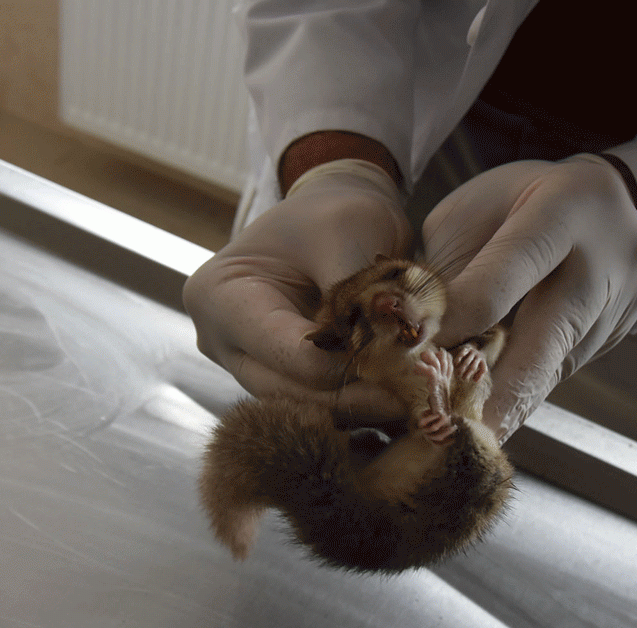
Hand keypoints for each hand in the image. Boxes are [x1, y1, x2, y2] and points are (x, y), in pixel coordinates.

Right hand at [183, 159, 410, 415]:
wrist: (333, 213)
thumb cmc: (334, 212)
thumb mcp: (346, 235)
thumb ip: (360, 295)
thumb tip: (397, 351)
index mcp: (220, 298)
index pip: (285, 352)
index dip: (345, 368)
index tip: (403, 374)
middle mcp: (223, 341)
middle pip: (289, 391)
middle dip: (354, 398)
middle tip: (414, 401)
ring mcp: (248, 365)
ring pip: (307, 405)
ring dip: (361, 406)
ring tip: (416, 401)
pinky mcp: (280, 379)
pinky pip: (319, 403)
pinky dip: (360, 401)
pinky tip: (403, 399)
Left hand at [423, 154, 636, 441]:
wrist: (612, 199)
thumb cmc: (522, 200)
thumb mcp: (476, 211)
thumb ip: (452, 268)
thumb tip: (415, 336)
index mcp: (561, 212)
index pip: (501, 282)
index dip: (455, 325)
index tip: (414, 359)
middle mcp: (604, 260)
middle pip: (544, 343)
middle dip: (494, 398)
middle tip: (454, 439)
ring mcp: (622, 302)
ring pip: (555, 368)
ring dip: (507, 402)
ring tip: (462, 432)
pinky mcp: (622, 333)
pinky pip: (565, 369)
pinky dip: (525, 388)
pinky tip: (495, 408)